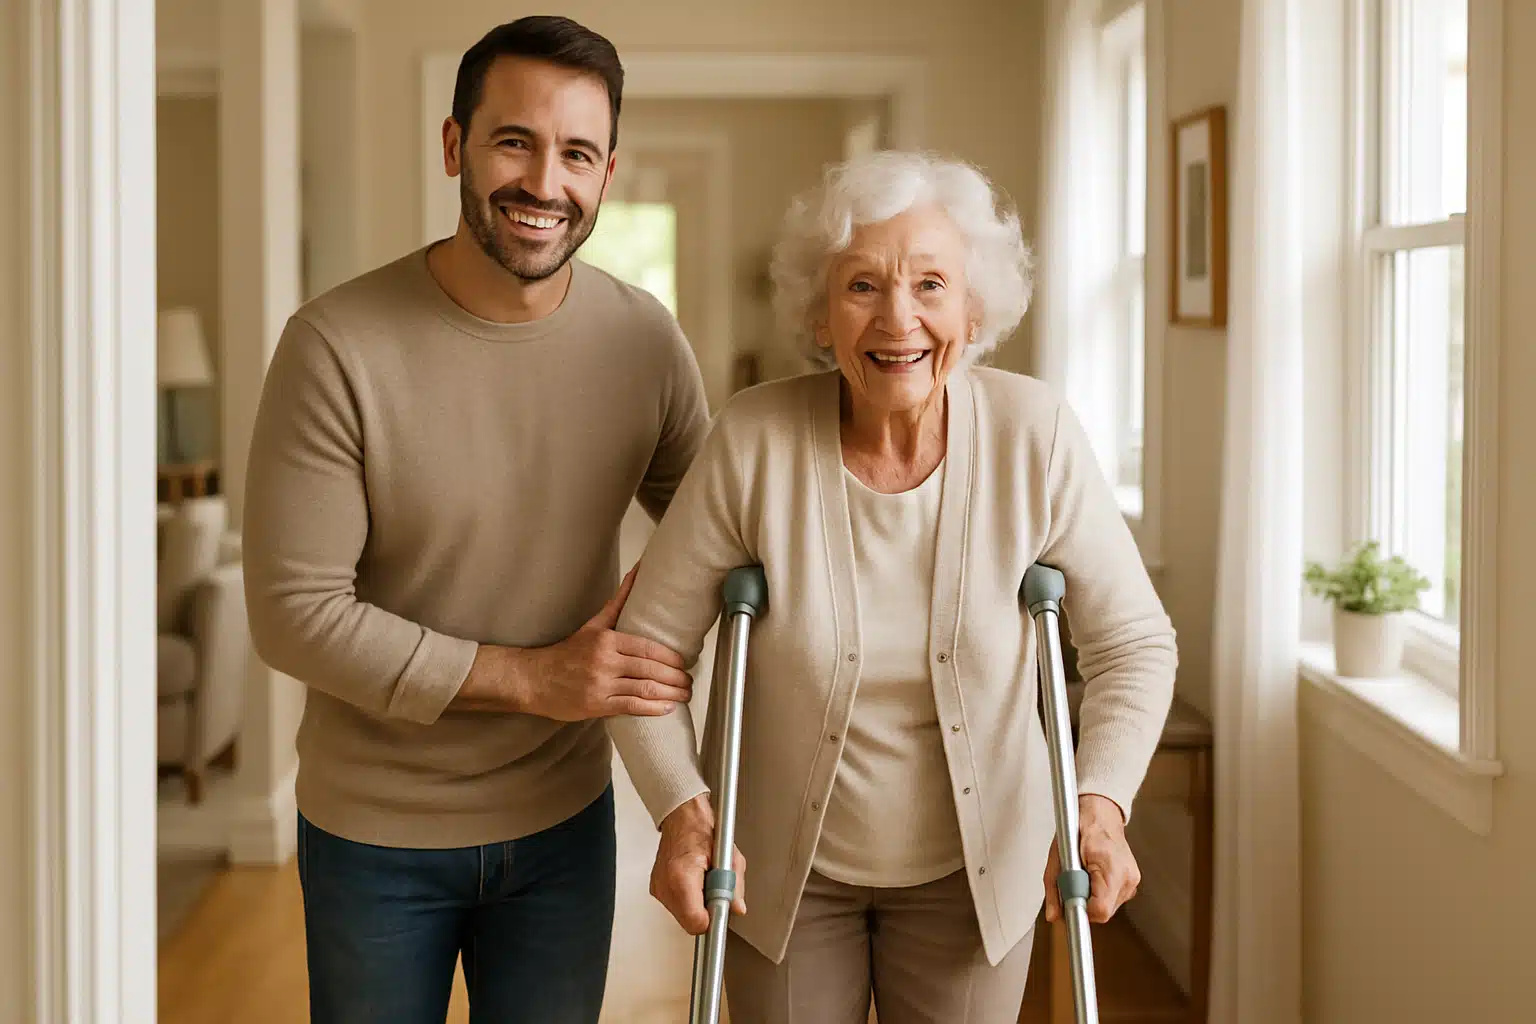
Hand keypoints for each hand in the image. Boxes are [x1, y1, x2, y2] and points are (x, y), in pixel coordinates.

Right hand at [510, 565, 692, 719]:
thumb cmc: (568, 652)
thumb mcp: (593, 625)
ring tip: (684, 694)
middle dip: (676, 677)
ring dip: (671, 693)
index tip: (685, 662)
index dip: (671, 658)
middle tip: (690, 681)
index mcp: (606, 640)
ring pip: (645, 689)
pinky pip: (631, 707)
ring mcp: (600, 685)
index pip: (648, 648)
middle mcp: (605, 661)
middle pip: (650, 669)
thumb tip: (638, 570)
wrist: (534, 679)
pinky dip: (653, 708)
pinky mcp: (596, 705)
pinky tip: (667, 707)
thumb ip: (619, 602)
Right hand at [652, 794, 746, 934]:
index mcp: (682, 876)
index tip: (719, 911)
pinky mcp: (656, 889)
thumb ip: (735, 886)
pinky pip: (675, 907)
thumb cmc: (702, 831)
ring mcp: (658, 888)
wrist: (683, 817)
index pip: (695, 921)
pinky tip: (693, 884)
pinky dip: (687, 901)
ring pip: (682, 918)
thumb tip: (735, 907)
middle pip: (689, 923)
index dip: (712, 920)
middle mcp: (665, 884)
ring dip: (696, 907)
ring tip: (703, 883)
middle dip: (706, 913)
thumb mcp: (730, 857)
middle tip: (714, 890)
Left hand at [1043, 794, 1139, 924]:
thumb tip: (1053, 915)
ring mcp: (1132, 880)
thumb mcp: (1058, 856)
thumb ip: (1054, 888)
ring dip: (1092, 898)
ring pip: (1108, 908)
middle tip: (1074, 881)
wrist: (1100, 812)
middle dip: (1084, 903)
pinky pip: (1113, 898)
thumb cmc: (1079, 827)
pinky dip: (1100, 892)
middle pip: (1103, 912)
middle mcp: (1127, 877)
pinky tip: (1094, 875)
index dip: (1082, 910)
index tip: (1070, 902)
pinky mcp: (1132, 881)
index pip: (1100, 910)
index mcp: (1110, 867)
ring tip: (1085, 874)